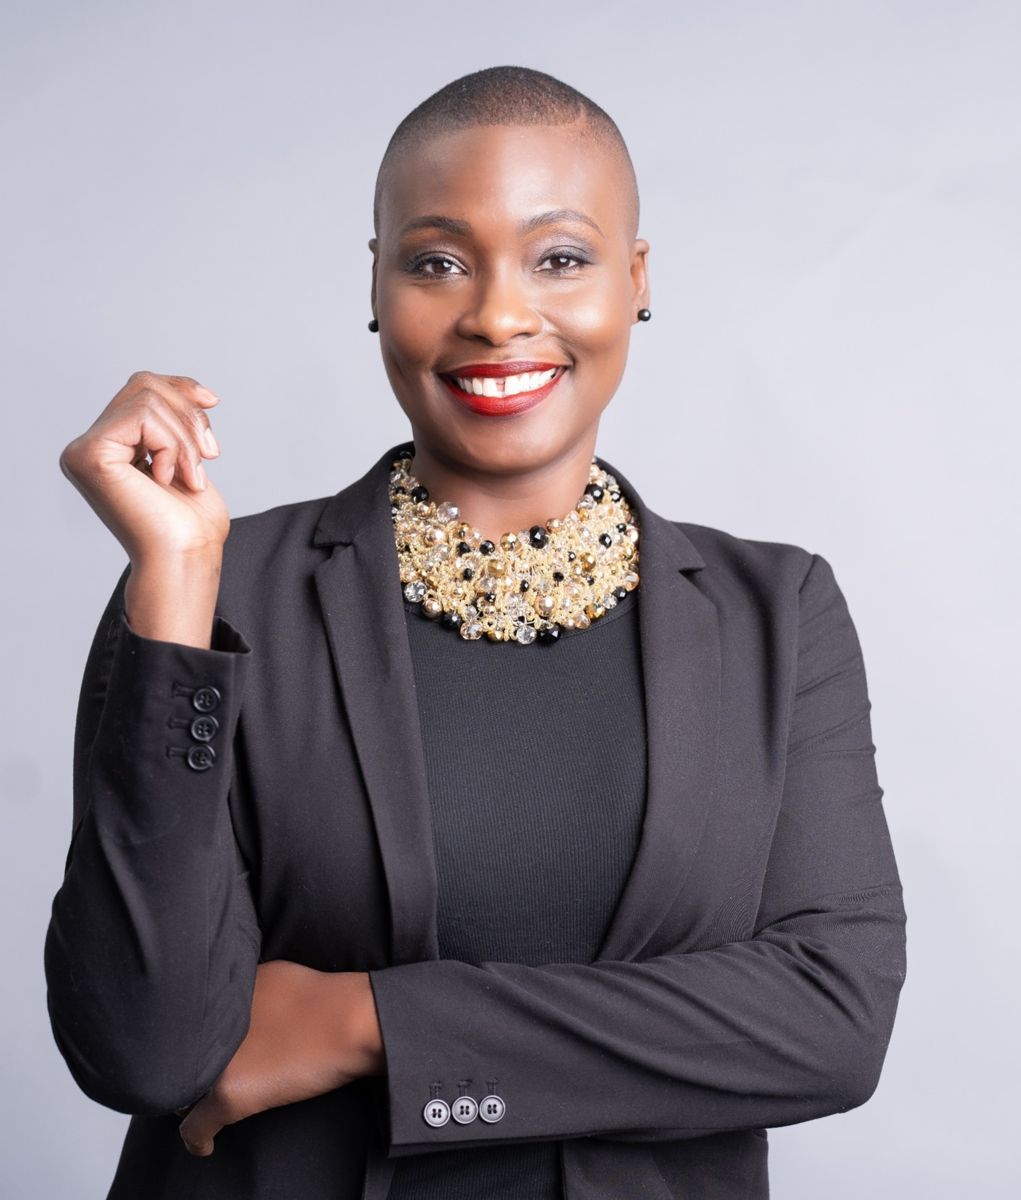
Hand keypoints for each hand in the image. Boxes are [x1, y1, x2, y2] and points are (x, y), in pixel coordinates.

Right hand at [59, 371, 227, 562]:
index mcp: (108, 447)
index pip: (140, 388)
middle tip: (210, 454)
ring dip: (186, 437)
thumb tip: (197, 391)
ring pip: (147, 398)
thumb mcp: (190, 458)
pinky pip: (142, 416)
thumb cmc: (191, 523)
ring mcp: (84, 451)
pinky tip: (170, 479)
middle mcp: (88, 447)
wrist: (187, 557)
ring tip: (192, 476)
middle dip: (188, 414)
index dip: (181, 388)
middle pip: (143, 384)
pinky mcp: (90, 454)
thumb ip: (177, 421)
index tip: (212, 402)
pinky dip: (172, 444)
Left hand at [178, 960, 384, 1156]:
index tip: (208, 1054)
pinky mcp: (231, 1093)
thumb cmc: (328, 1000)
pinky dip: (198, 1138)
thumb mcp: (277, 976)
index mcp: (223, 994)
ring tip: (202, 1105)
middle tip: (202, 1081)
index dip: (197, 1042)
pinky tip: (205, 1144)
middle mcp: (213, 1026)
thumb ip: (248, 991)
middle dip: (191, 1069)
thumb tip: (240, 1011)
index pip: (192, 1025)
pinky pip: (197, 1125)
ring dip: (193, 1098)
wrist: (353, 1021)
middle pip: (184, 1056)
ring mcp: (219, 1059)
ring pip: (185, 1089)